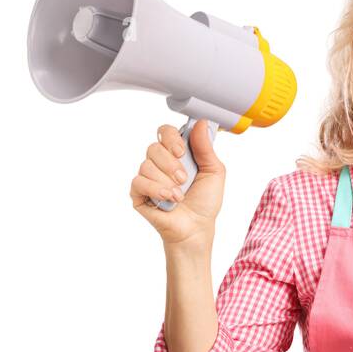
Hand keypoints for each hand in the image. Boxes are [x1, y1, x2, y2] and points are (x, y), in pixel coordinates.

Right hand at [131, 120, 225, 247]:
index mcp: (178, 154)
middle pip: (154, 147)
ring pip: (147, 165)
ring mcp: (148, 177)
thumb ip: (206, 148)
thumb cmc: (205, 202)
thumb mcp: (214, 172)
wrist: (196, 228)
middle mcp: (160, 162)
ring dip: (167, 181)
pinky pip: (139, 181)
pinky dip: (156, 189)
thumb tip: (201, 123)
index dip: (171, 138)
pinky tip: (168, 199)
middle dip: (171, 164)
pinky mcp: (138, 192)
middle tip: (184, 179)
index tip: (182, 152)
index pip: (165, 132)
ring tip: (179, 196)